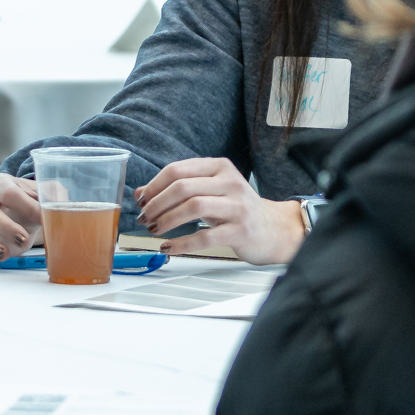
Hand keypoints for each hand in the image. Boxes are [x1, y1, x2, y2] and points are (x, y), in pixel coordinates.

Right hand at [0, 171, 45, 266]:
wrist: (25, 216)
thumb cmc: (32, 202)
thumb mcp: (47, 192)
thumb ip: (54, 195)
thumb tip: (59, 206)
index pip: (8, 192)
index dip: (25, 206)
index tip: (41, 217)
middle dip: (6, 227)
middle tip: (23, 238)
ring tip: (4, 254)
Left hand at [135, 158, 305, 264]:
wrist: (273, 229)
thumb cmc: (236, 208)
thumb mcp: (210, 190)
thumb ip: (179, 188)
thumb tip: (141, 194)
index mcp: (219, 167)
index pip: (177, 170)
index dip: (153, 186)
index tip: (140, 200)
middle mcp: (230, 183)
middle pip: (182, 187)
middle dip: (156, 203)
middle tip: (144, 217)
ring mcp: (237, 207)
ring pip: (193, 207)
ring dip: (166, 220)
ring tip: (154, 229)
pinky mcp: (240, 231)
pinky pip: (205, 237)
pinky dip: (181, 243)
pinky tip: (168, 246)